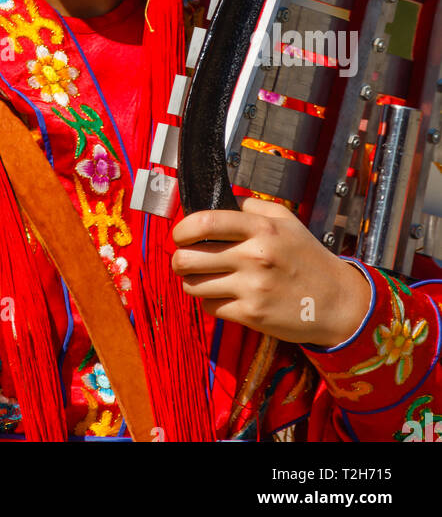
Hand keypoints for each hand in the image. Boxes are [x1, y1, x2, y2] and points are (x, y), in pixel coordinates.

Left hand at [171, 197, 371, 347]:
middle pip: (189, 257)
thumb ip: (251, 205)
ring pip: (194, 285)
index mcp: (262, 228)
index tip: (179, 235)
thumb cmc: (309, 258)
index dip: (182, 229)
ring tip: (201, 278)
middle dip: (178, 259)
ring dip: (191, 282)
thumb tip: (219, 201)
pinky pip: (210, 307)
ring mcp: (252, 287)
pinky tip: (221, 295)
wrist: (338, 302)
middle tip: (183, 259)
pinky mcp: (252, 315)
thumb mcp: (286, 220)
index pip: (206, 222)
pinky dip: (209, 302)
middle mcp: (255, 256)